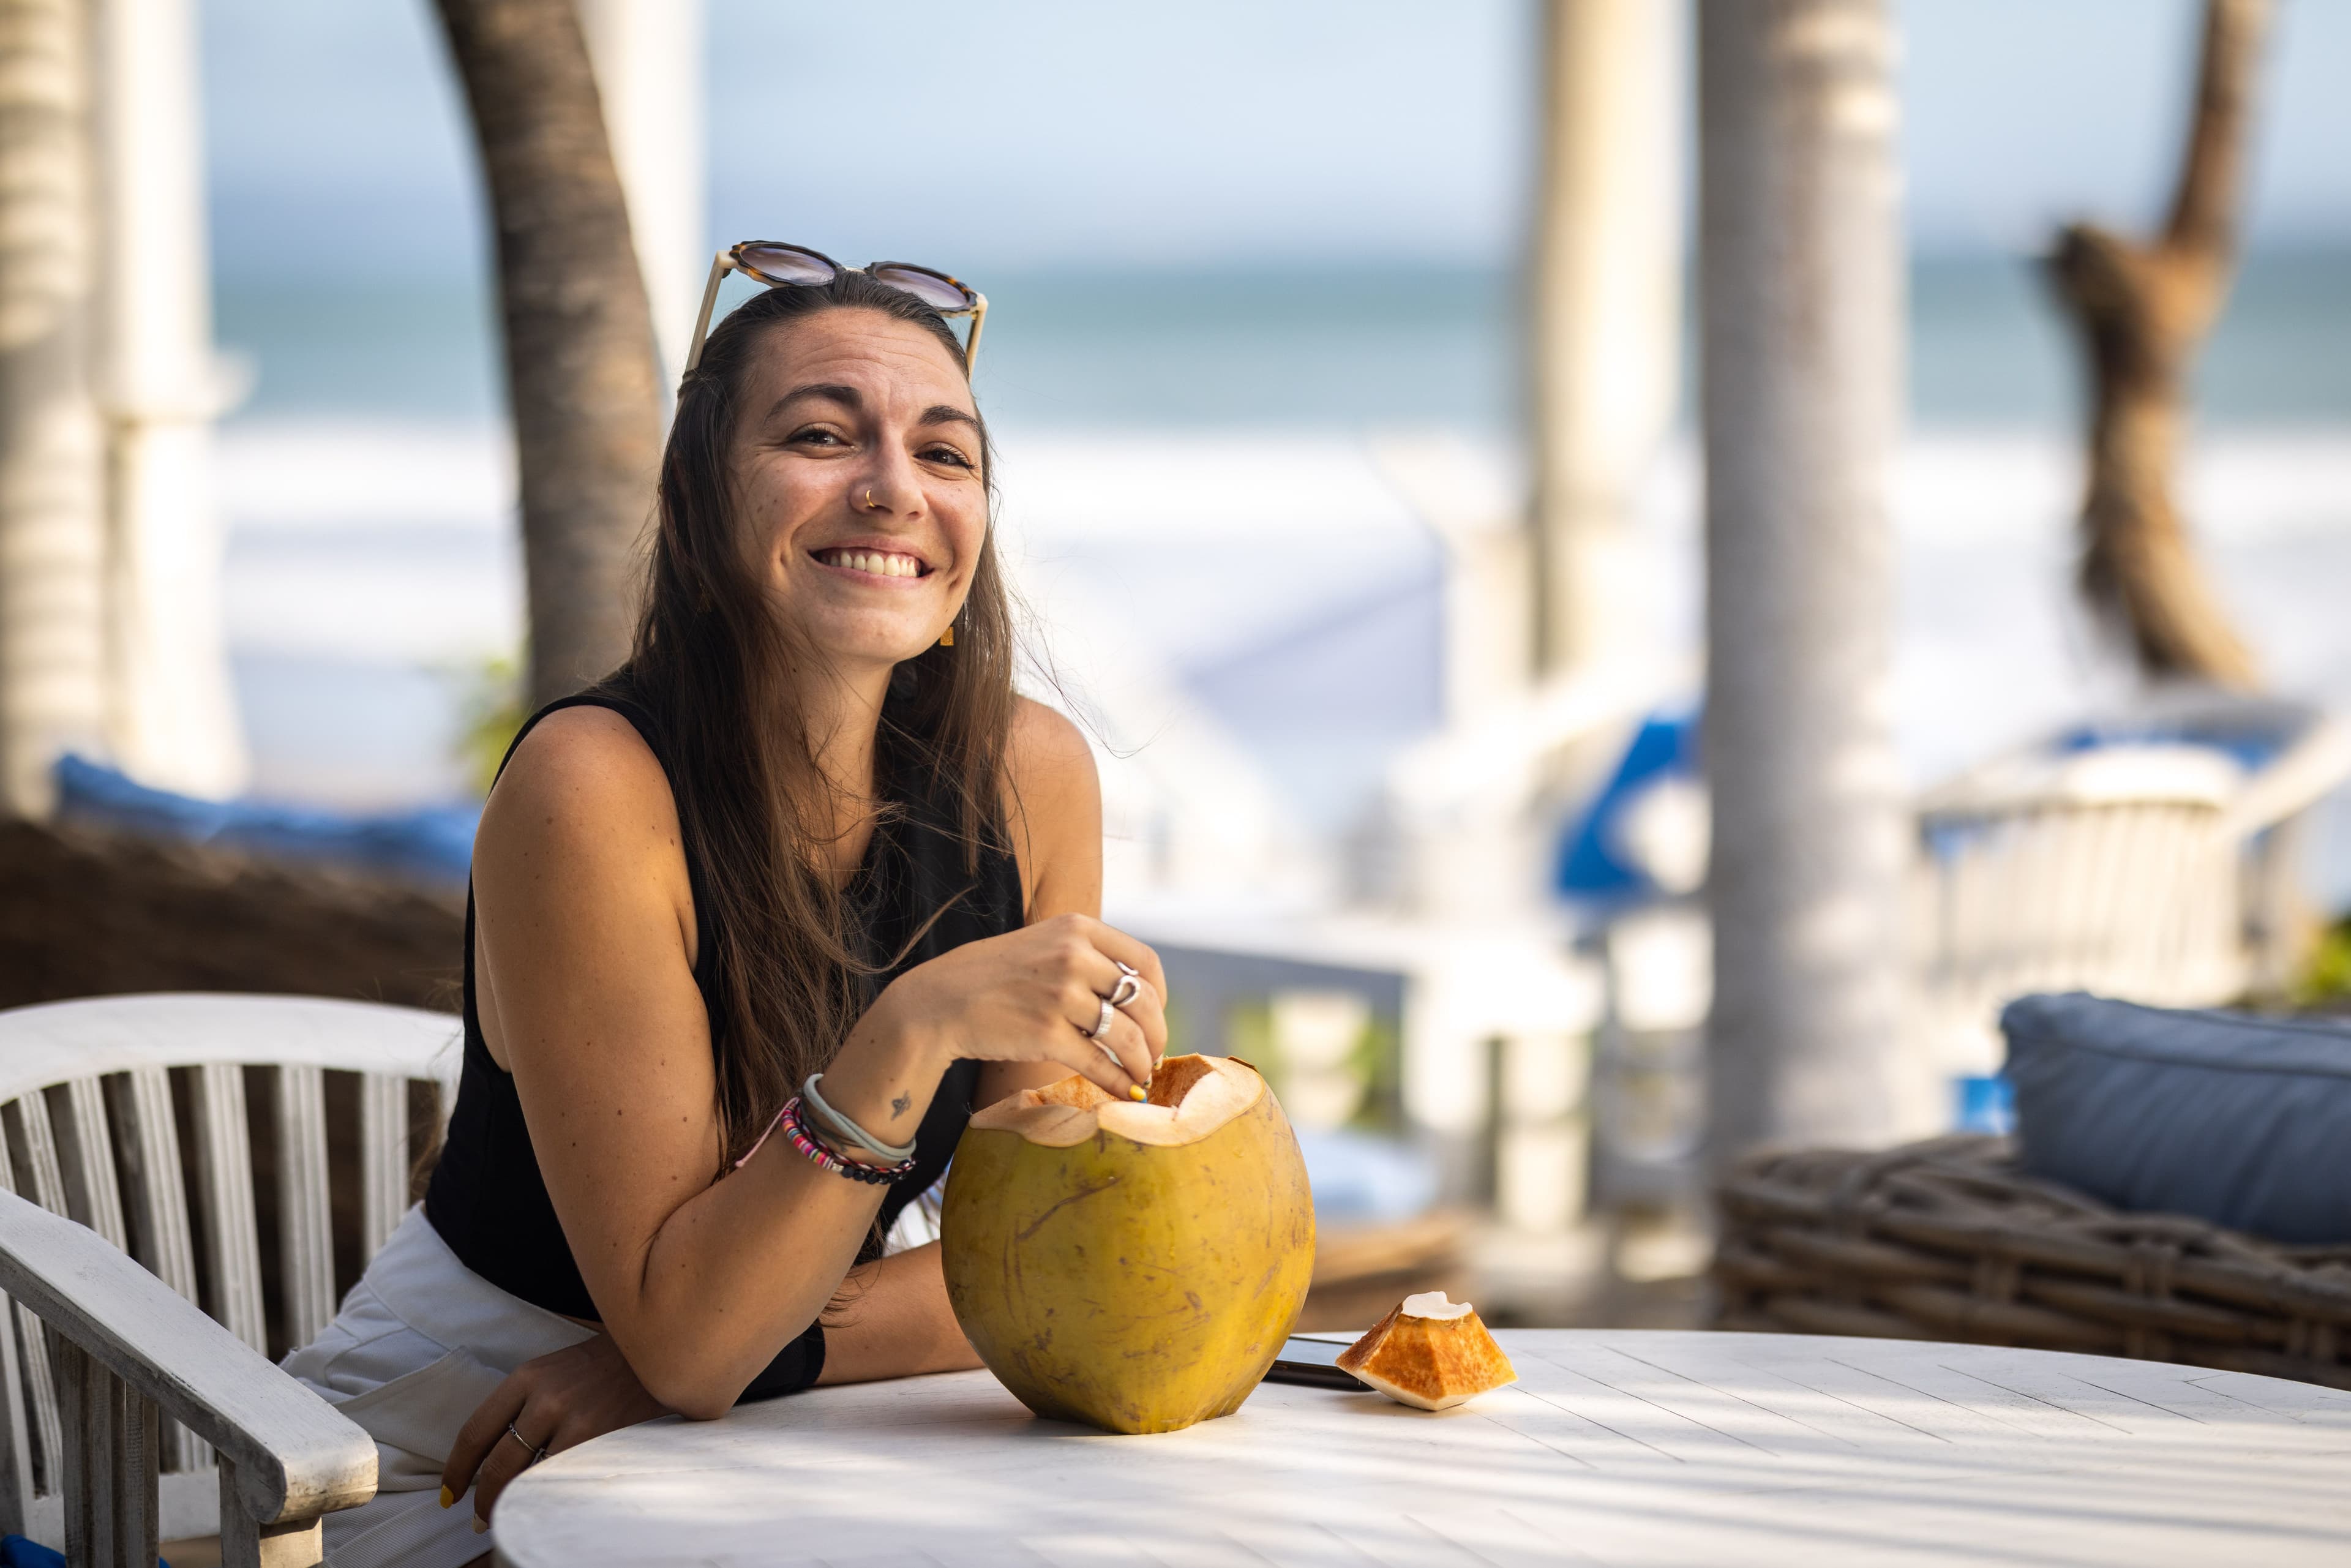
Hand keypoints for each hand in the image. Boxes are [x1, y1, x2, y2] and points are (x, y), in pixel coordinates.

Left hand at [441, 1333, 668, 1529]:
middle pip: (498, 1463)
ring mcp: (575, 1419)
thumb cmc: (601, 1367)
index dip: (457, 1470)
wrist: (655, 1350)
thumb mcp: (554, 1371)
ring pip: (529, 1477)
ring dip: (515, 1503)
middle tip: (480, 1518)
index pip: (475, 1431)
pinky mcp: (600, 1438)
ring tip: (511, 1517)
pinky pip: (563, 1479)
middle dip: (484, 1499)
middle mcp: (545, 1397)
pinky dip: (549, 1497)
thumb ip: (524, 1405)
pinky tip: (546, 1504)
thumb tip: (493, 1457)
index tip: (451, 1493)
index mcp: (527, 1377)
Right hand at [881, 913, 1168, 1098]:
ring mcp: (1061, 995)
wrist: (939, 1002)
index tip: (1155, 1015)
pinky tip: (1126, 1091)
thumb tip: (1133, 993)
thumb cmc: (992, 977)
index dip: (1159, 995)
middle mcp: (1073, 956)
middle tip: (1155, 1055)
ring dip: (1142, 1062)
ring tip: (1142, 1075)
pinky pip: (1101, 1064)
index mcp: (1077, 928)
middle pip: (1143, 1001)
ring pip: (1127, 1036)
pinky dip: (1120, 1082)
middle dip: (1157, 1034)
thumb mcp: (1042, 944)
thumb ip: (1085, 956)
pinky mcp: (1047, 1034)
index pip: (1144, 962)